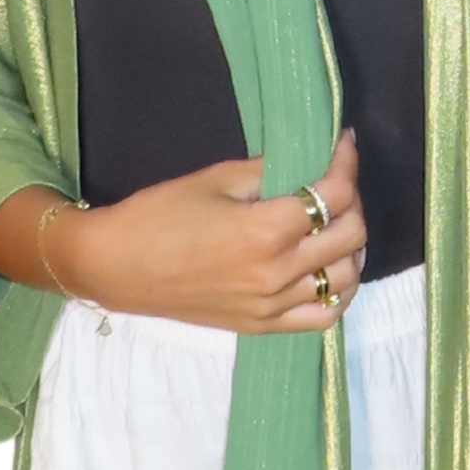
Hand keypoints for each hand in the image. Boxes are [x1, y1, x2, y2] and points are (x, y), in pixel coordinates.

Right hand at [0, 128, 366, 332]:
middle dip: (353, 199)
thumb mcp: (214, 179)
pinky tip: (330, 270)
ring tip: (336, 224)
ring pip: (345, 276)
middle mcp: (277, 272)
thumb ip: (269, 171)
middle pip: (351, 234)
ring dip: (351, 245)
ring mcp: (273, 305)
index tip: (344, 144)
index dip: (346, 162)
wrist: (116, 268)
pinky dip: (338, 290)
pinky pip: (324, 315)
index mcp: (265, 230)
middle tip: (335, 181)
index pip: (333, 194)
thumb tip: (307, 161)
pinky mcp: (263, 326)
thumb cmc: (158, 215)